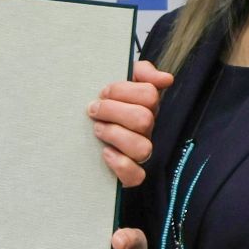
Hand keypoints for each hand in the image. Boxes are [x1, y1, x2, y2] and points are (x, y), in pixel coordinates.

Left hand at [89, 59, 173, 186]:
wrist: (82, 137)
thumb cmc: (104, 106)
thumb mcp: (119, 83)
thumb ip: (141, 72)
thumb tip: (166, 79)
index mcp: (146, 107)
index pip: (149, 94)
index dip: (123, 91)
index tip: (102, 92)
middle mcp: (147, 130)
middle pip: (144, 119)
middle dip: (114, 111)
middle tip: (94, 110)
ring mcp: (140, 154)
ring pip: (143, 148)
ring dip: (115, 135)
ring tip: (97, 129)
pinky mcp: (130, 176)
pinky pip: (137, 176)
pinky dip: (121, 164)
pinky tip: (105, 153)